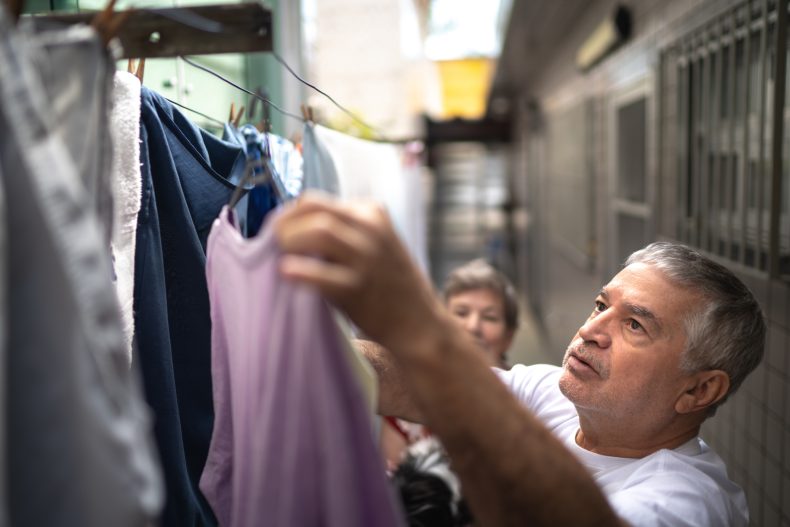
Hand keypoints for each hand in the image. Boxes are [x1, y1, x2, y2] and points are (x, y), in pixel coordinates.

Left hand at [274, 193, 443, 352]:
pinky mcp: (358, 288)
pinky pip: (321, 274)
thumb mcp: (375, 243)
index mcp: (371, 213)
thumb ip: (343, 230)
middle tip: (271, 242)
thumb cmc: (389, 283)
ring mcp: (367, 258)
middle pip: (315, 210)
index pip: (317, 201)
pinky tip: (286, 274)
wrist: (419, 322)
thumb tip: (292, 228)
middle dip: (285, 224)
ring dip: (290, 242)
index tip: (279, 229)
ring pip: (319, 233)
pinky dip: (299, 271)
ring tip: (278, 258)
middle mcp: (371, 230)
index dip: (290, 214)